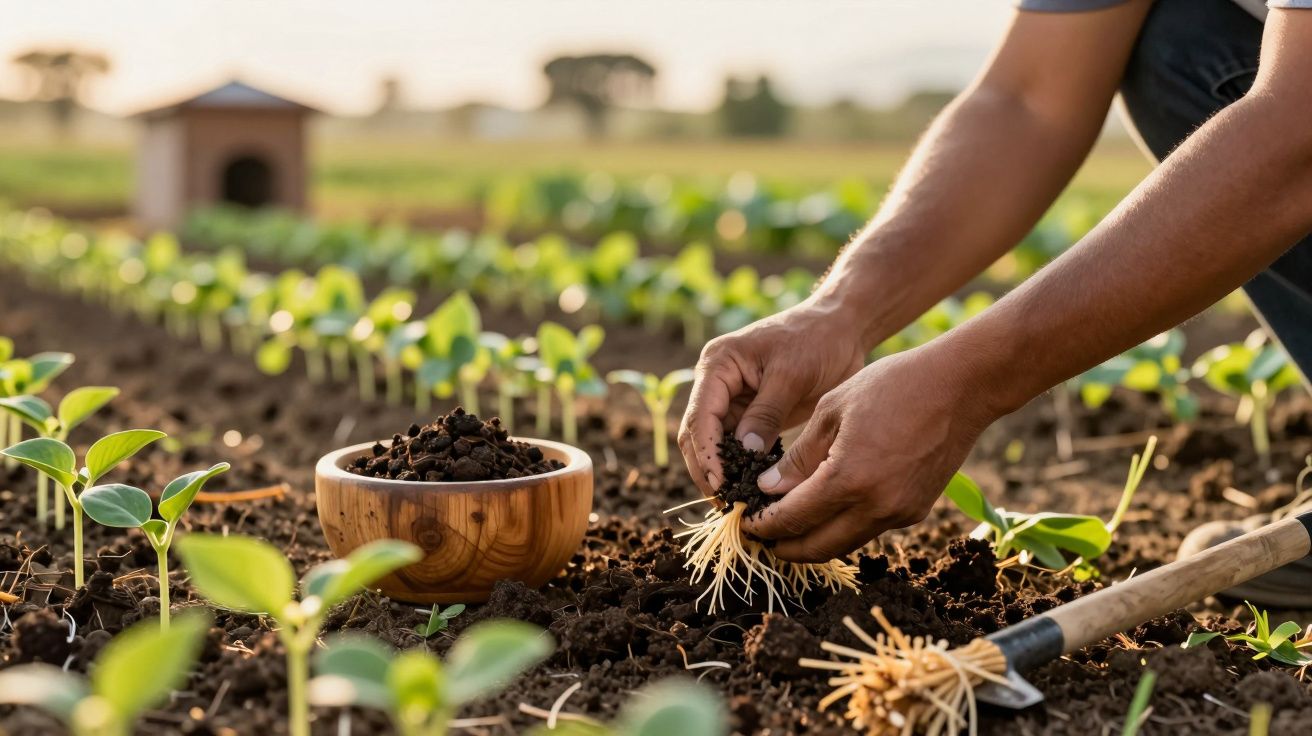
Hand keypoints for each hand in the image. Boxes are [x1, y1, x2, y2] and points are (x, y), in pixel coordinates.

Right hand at [678, 301, 866, 497]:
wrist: (841, 327)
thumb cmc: (817, 340)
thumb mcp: (792, 375)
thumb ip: (766, 413)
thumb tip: (745, 453)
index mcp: (718, 364)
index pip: (699, 415)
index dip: (706, 453)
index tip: (720, 483)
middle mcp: (717, 383)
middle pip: (697, 434)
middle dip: (707, 469)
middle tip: (725, 504)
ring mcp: (732, 400)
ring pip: (714, 444)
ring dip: (721, 473)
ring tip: (735, 504)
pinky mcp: (751, 414)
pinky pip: (737, 446)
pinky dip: (740, 468)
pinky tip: (750, 491)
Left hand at [739, 341, 998, 561]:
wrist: (963, 386)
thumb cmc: (894, 385)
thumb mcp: (833, 409)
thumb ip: (798, 456)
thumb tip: (767, 488)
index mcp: (849, 479)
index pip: (793, 519)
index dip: (763, 526)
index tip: (744, 523)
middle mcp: (876, 506)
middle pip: (817, 548)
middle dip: (784, 547)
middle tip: (760, 537)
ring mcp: (900, 513)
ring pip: (844, 543)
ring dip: (814, 540)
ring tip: (788, 526)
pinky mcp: (916, 511)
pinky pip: (869, 528)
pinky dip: (843, 526)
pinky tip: (828, 508)